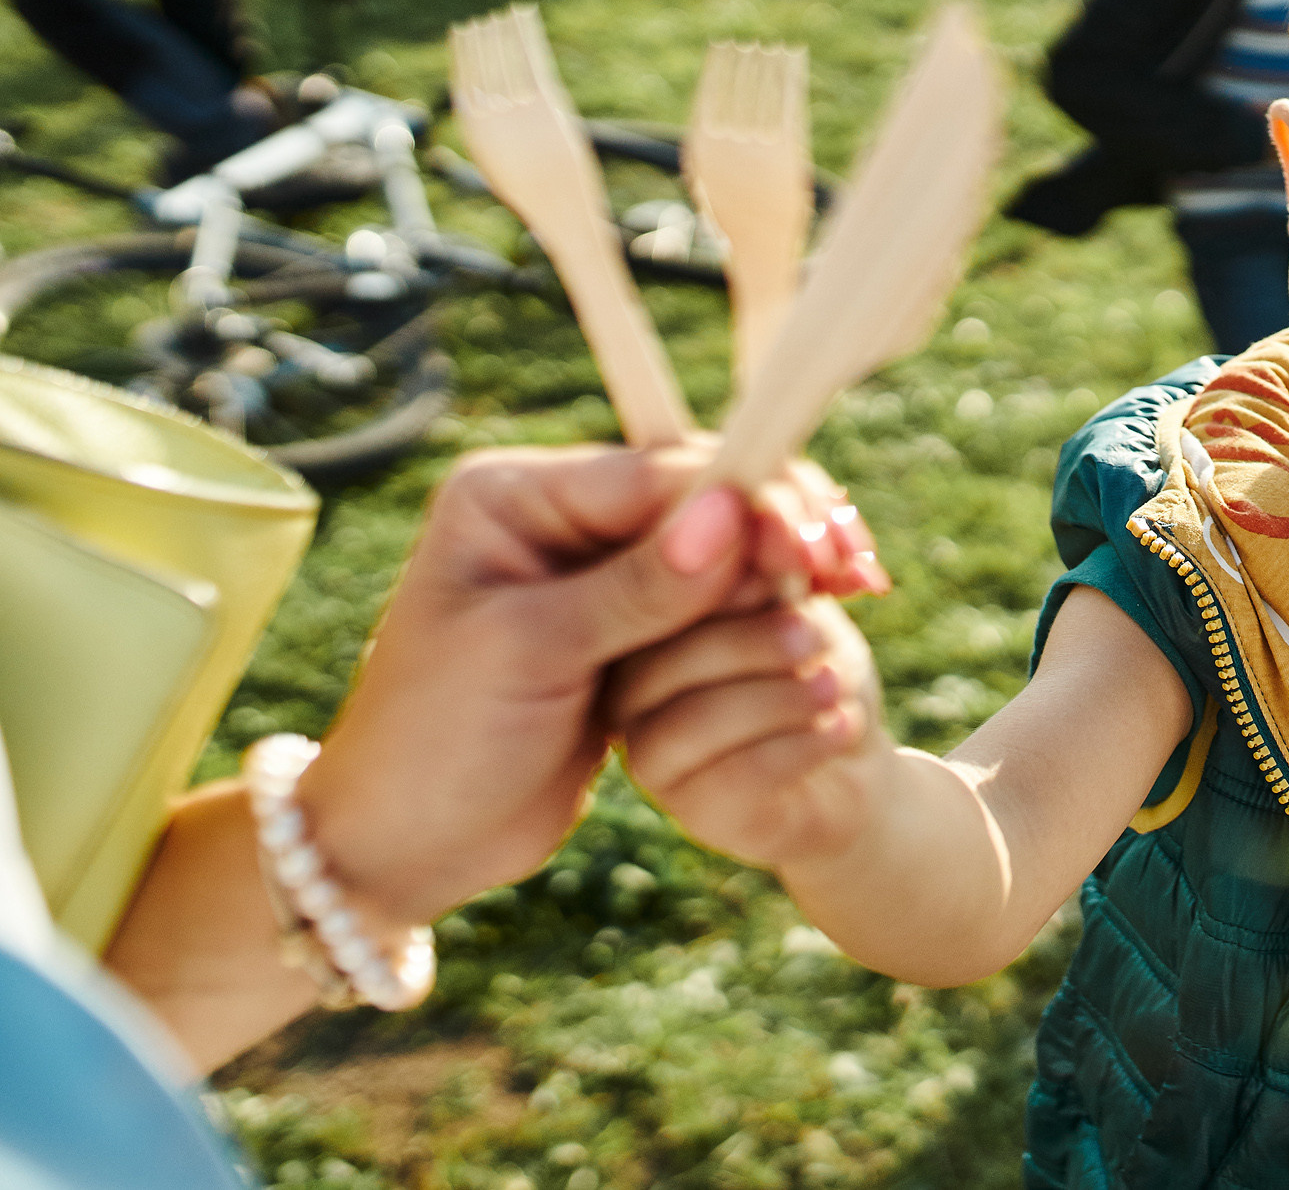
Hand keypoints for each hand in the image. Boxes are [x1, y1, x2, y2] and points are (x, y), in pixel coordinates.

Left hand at [296, 444, 885, 927]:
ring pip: (714, 547)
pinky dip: (763, 605)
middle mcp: (556, 519)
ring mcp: (593, 574)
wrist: (404, 844)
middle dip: (778, 526)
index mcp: (514, 498)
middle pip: (697, 497)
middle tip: (853, 567)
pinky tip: (820, 614)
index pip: (656, 474)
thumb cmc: (438, 741)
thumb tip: (729, 510)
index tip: (814, 543)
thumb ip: (638, 584)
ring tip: (854, 589)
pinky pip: (708, 599)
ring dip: (782, 567)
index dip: (746, 499)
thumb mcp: (533, 653)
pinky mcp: (623, 630)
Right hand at [608, 590, 892, 868]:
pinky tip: (844, 726)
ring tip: (835, 684)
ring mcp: (653, 758)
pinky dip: (804, 744)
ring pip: (698, 720)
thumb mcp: (799, 602)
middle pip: (669, 657)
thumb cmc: (815, 662)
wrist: (852, 759)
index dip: (734, 576)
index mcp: (642, 628)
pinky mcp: (698, 812)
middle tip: (816, 633)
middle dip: (756, 638)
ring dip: (783, 695)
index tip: (798, 576)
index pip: (664, 592)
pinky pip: (739, 776)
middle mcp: (628, 694)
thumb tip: (754, 520)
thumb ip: (767, 572)